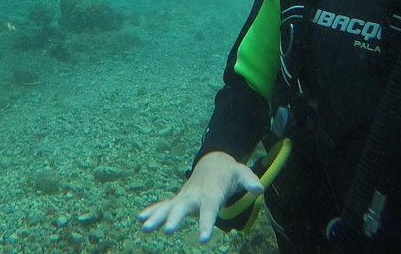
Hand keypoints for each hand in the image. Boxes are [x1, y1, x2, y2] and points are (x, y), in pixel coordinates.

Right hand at [138, 151, 262, 243]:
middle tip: (168, 231)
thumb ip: (250, 181)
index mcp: (211, 193)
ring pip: (169, 206)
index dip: (206, 223)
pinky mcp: (180, 199)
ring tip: (144, 227)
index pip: (209, 210)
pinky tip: (141, 219)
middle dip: (175, 218)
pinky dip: (153, 210)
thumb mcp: (243, 173)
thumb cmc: (230, 172)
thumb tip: (259, 189)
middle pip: (183, 207)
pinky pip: (164, 205)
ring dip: (157, 216)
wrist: (213, 161)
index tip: (203, 239)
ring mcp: (185, 196)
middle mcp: (195, 195)